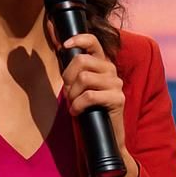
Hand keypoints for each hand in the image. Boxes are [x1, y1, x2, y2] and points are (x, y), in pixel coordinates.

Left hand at [52, 27, 137, 176]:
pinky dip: (78, 105)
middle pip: (82, 60)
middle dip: (67, 77)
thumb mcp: (78, 87)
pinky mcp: (117, 99)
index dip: (78, 39)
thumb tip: (58, 46)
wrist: (104, 137)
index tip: (64, 46)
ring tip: (74, 104)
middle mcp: (111, 70)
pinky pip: (89, 96)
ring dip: (72, 94)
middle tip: (68, 93)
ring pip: (84, 78)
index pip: (93, 41)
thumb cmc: (89, 110)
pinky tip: (77, 112)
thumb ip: (72, 69)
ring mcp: (116, 84)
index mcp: (102, 64)